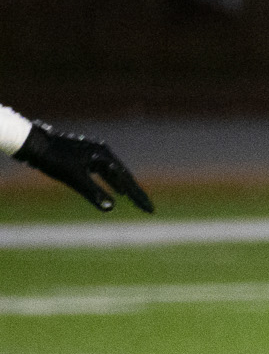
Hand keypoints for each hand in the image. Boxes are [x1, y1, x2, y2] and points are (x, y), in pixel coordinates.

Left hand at [15, 125, 153, 212]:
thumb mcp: (75, 178)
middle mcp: (103, 153)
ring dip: (126, 187)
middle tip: (148, 208)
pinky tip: (116, 189)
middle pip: (125, 176)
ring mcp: (95, 154)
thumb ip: (94, 192)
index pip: (127, 181)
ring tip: (136, 199)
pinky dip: (114, 183)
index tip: (150, 210)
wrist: (33, 143)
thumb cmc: (54, 160)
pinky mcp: (86, 156)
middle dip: (136, 193)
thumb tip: (111, 207)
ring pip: (116, 174)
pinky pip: (106, 173)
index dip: (138, 197)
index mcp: (105, 156)